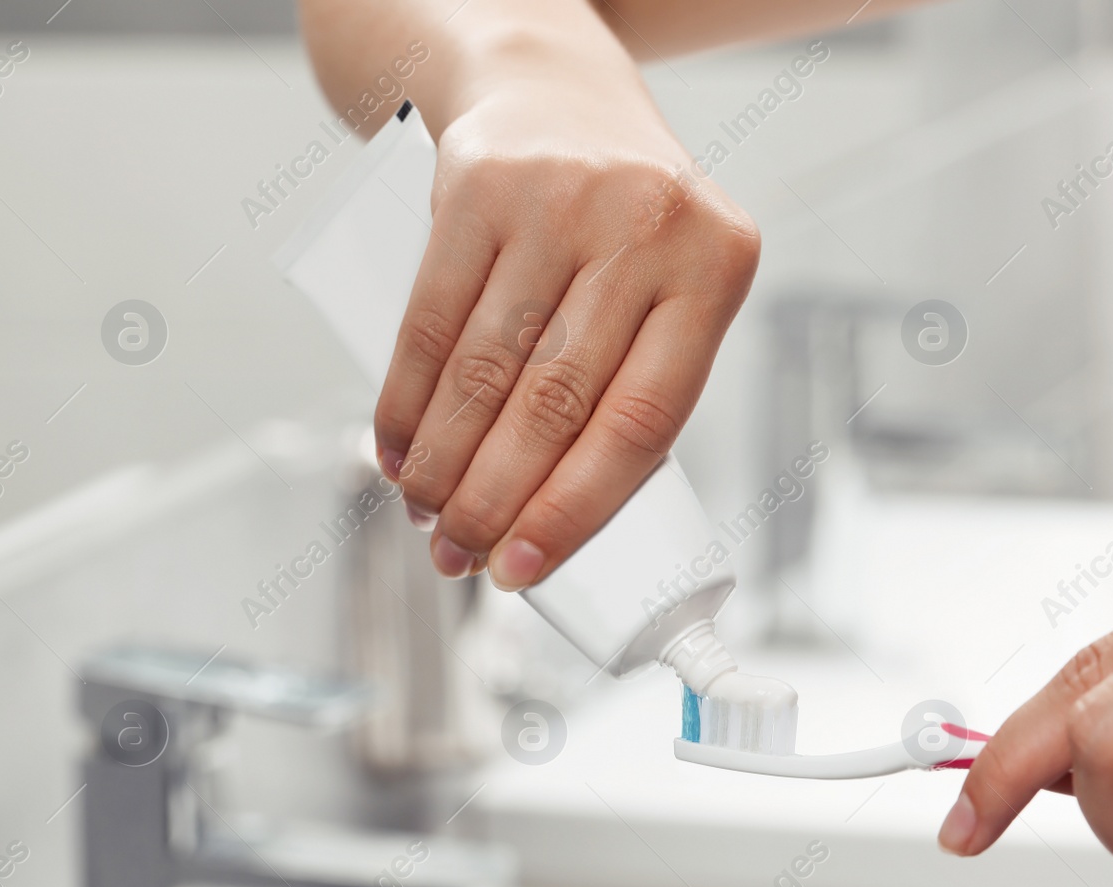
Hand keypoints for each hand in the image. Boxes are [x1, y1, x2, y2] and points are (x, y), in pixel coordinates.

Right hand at [377, 64, 758, 587]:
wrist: (555, 92)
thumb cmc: (622, 223)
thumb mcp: (669, 283)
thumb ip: (638, 377)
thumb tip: (560, 511)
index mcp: (716, 268)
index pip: (642, 421)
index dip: (574, 509)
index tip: (523, 568)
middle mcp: (644, 227)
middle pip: (554, 403)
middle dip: (495, 499)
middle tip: (460, 553)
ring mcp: (559, 200)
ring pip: (486, 370)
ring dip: (444, 463)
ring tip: (427, 514)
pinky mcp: (480, 186)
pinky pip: (430, 320)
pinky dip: (405, 400)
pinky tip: (397, 449)